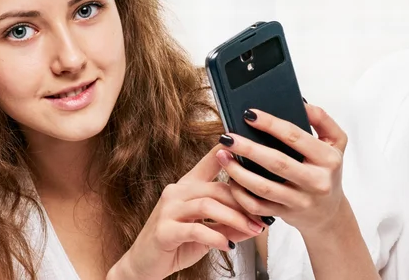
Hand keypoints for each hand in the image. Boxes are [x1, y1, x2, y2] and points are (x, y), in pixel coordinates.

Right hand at [108, 144, 265, 279]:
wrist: (145, 263)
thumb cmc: (176, 244)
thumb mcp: (207, 232)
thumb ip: (230, 225)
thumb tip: (258, 223)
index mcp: (187, 186)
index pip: (209, 162)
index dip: (227, 152)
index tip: (246, 145)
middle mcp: (176, 192)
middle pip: (216, 187)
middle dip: (243, 202)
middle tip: (263, 217)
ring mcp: (168, 210)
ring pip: (207, 205)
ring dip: (235, 218)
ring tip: (253, 230)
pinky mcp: (164, 230)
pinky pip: (195, 229)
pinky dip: (215, 237)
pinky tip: (227, 245)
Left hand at [216, 103, 347, 234]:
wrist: (329, 213)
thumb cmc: (327, 170)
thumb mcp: (334, 143)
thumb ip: (321, 119)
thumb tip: (300, 102)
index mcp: (327, 159)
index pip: (295, 137)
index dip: (270, 124)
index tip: (248, 114)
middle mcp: (316, 181)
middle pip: (277, 163)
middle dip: (248, 148)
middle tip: (226, 137)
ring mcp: (300, 201)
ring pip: (263, 188)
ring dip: (238, 171)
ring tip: (222, 155)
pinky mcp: (286, 215)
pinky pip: (257, 206)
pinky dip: (240, 194)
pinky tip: (229, 179)